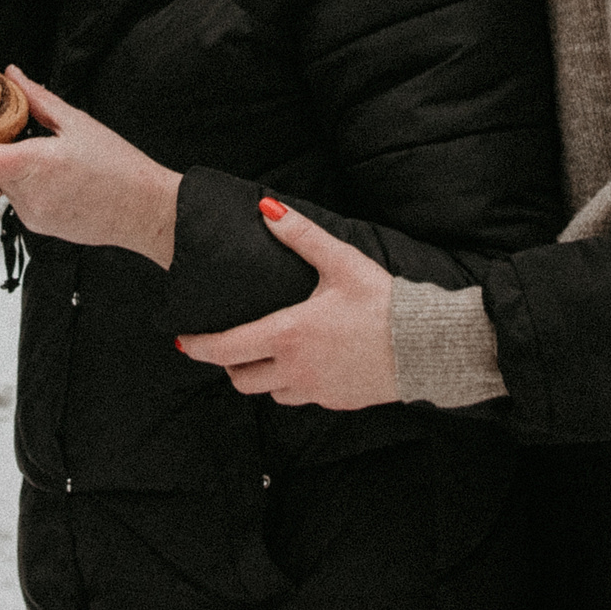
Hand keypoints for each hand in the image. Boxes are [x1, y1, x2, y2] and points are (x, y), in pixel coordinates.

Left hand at [0, 67, 179, 265]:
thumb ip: (39, 100)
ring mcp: (32, 216)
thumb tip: (13, 75)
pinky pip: (22, 199)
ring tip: (59, 159)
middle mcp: (27, 195)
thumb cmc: (120, 166)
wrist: (147, 211)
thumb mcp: (79, 123)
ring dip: (18, 166)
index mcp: (34, 164)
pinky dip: (31, 184)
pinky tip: (63, 180)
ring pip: (7, 183)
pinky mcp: (40, 228)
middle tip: (22, 131)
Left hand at [175, 201, 399, 408]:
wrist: (428, 345)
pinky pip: (299, 398)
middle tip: (228, 344)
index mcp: (289, 334)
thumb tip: (266, 207)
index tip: (182, 341)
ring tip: (265, 352)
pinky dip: (290, 384)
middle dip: (228, 363)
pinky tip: (303, 363)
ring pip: (269, 393)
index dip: (198, 346)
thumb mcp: (341, 261)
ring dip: (261, 376)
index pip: (226, 348)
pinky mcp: (337, 402)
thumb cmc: (384, 301)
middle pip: (241, 378)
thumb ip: (301, 234)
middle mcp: (296, 369)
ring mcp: (317, 390)